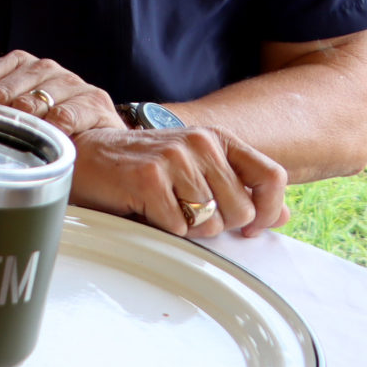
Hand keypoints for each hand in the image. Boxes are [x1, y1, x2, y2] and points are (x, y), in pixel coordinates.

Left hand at [0, 40, 124, 137]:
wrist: (102, 140)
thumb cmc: (49, 120)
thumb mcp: (10, 96)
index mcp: (20, 62)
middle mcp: (45, 67)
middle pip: (0, 93)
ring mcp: (71, 82)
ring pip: (29, 104)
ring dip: (18, 127)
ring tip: (15, 144)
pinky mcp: (94, 101)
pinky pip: (62, 117)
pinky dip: (50, 132)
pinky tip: (46, 143)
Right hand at [71, 124, 288, 238]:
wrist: (84, 153)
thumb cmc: (141, 167)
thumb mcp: (196, 170)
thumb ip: (240, 188)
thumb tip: (282, 215)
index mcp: (216, 138)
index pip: (272, 176)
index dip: (268, 210)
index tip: (251, 227)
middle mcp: (199, 142)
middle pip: (242, 210)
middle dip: (218, 224)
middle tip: (187, 213)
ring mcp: (174, 158)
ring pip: (210, 223)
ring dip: (187, 227)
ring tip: (163, 208)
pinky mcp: (149, 177)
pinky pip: (177, 227)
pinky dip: (161, 227)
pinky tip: (144, 208)